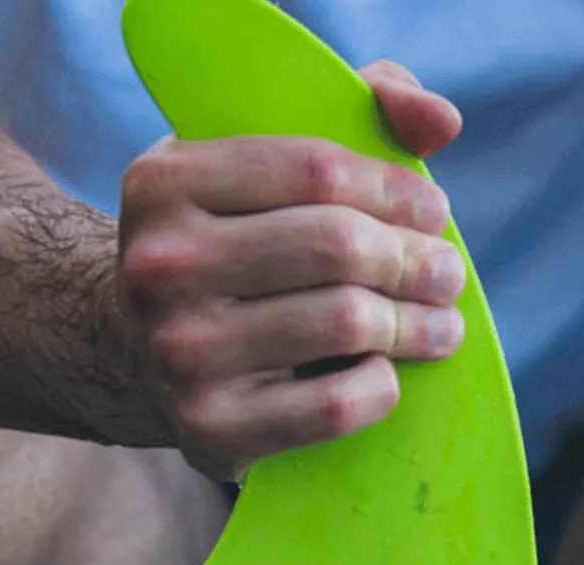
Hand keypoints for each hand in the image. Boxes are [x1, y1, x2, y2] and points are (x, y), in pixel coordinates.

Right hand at [117, 62, 465, 478]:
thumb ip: (349, 118)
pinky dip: (379, 387)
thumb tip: (440, 120)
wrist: (136, 355)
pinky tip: (386, 373)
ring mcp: (181, 352)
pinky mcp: (210, 428)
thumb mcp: (253, 169)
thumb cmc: (224, 248)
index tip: (435, 212)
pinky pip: (332, 406)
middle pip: (336, 246)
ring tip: (440, 327)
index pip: (317, 170)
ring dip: (415, 327)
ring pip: (344, 323)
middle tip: (447, 276)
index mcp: (167, 182)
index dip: (395, 189)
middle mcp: (162, 266)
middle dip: (414, 261)